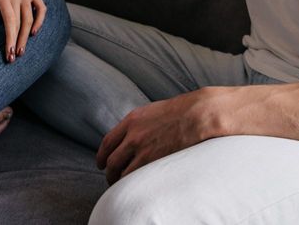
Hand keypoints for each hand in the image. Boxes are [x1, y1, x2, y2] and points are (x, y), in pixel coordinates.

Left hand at [0, 0, 47, 62]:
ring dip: (27, 36)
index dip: (10, 37)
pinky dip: (40, 21)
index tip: (9, 52)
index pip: (9, 19)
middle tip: (14, 57)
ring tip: (21, 50)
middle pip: (20, 22)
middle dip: (18, 41)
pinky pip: (41, 8)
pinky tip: (34, 33)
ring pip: (30, 18)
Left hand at [96, 88, 223, 183]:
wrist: (197, 114)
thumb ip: (139, 124)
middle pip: (111, 159)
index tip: (101, 162)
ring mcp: (142, 148)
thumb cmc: (180, 112)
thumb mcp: (152, 112)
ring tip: (123, 186)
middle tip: (111, 178)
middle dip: (109, 172)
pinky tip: (135, 186)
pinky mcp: (153, 160)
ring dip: (119, 181)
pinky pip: (135, 176)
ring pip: (120, 171)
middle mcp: (133, 134)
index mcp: (132, 120)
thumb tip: (132, 137)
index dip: (102, 155)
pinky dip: (132, 183)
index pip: (108, 141)